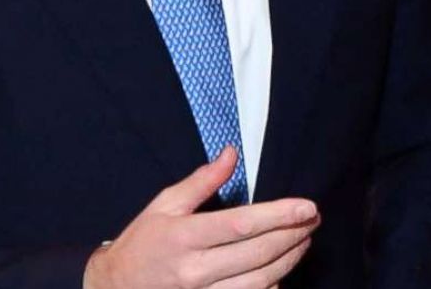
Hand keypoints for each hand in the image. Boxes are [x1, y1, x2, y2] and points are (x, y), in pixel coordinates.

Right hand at [83, 147, 318, 288]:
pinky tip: (281, 270)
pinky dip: (272, 285)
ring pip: (261, 280)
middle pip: (258, 254)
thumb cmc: (142, 243)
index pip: (240, 225)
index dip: (278, 216)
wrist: (118, 286)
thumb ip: (201, 181)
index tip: (306, 206)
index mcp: (183, 236)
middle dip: (292, 235)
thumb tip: (231, 154)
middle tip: (312, 219)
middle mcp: (195, 270)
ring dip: (289, 260)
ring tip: (303, 240)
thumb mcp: (165, 205)